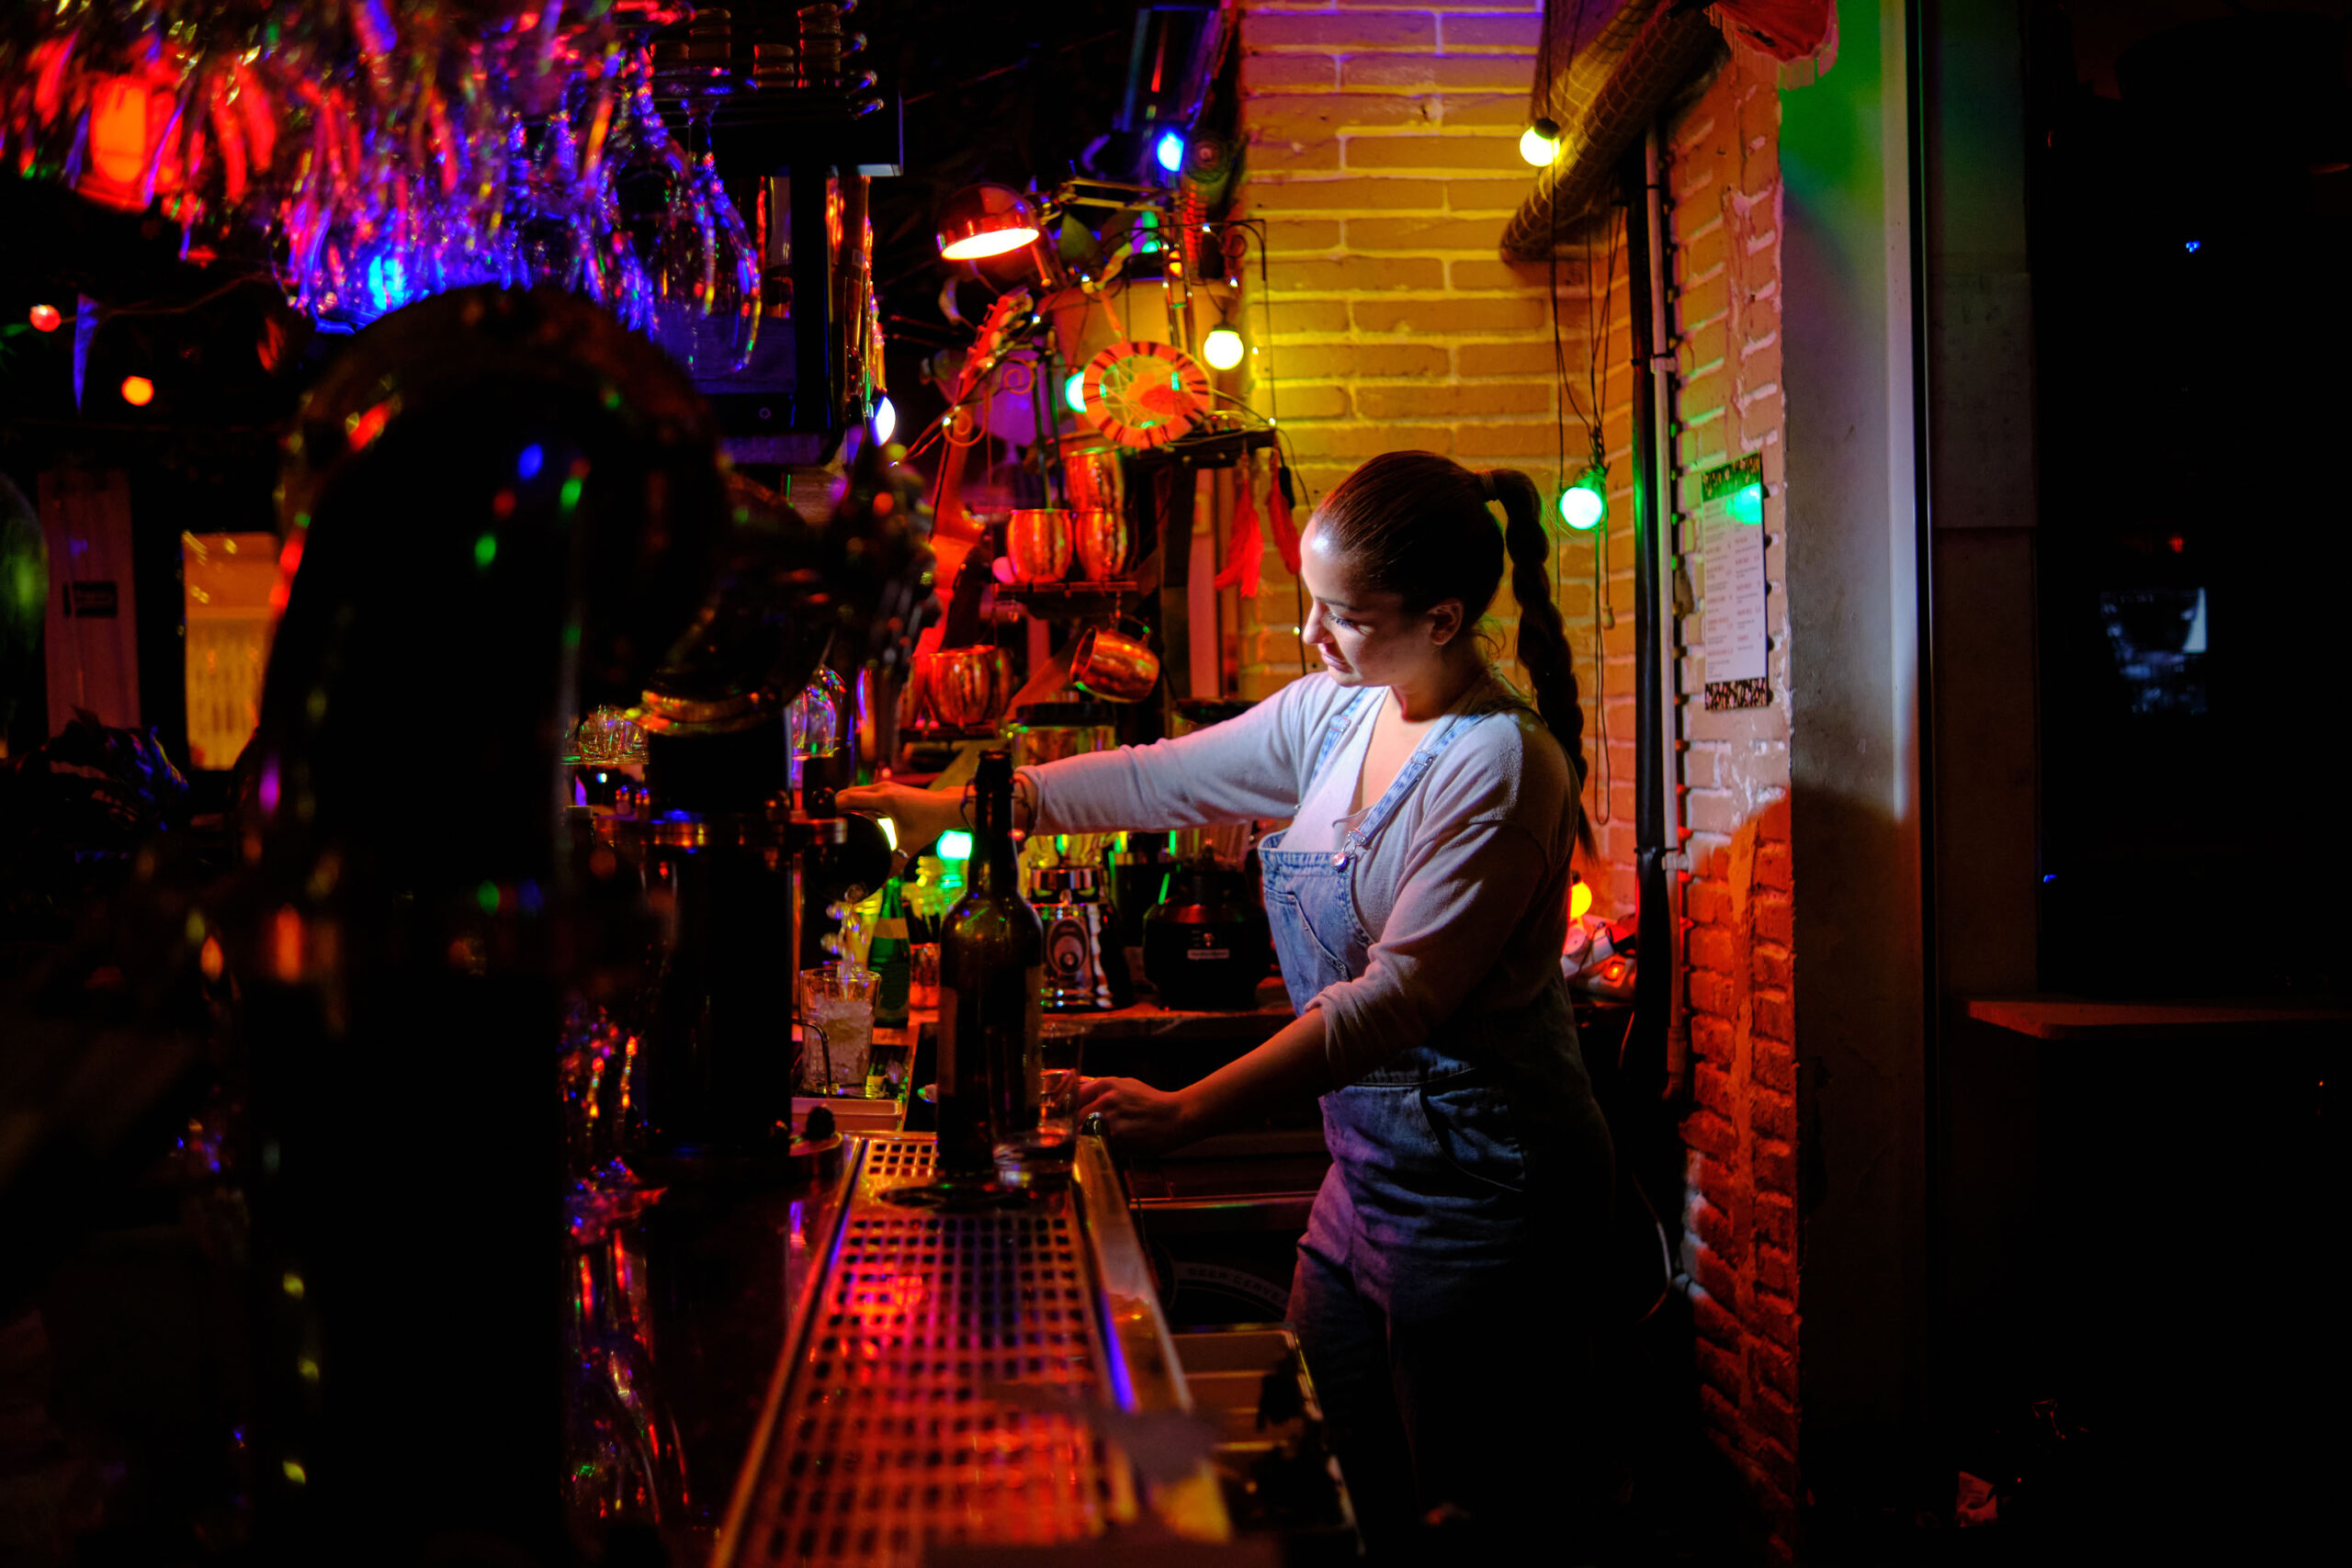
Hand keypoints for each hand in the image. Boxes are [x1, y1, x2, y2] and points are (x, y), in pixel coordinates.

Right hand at [833, 781, 966, 866]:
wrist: (947, 807)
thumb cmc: (930, 824)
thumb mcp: (910, 845)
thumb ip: (894, 864)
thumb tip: (880, 881)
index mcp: (884, 799)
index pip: (848, 798)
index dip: (832, 807)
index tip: (820, 819)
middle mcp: (882, 789)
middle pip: (847, 793)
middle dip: (833, 805)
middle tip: (822, 822)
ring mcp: (885, 786)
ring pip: (856, 792)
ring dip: (844, 802)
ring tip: (833, 820)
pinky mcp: (889, 789)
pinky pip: (865, 793)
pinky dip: (856, 802)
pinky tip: (852, 816)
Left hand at [1075, 1076, 1196, 1156]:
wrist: (1177, 1116)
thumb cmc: (1152, 1102)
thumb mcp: (1126, 1085)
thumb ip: (1100, 1088)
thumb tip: (1077, 1088)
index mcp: (1106, 1084)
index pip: (1071, 1096)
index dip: (1064, 1109)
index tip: (1061, 1118)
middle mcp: (1106, 1099)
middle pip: (1072, 1116)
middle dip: (1071, 1127)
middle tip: (1072, 1136)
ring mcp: (1111, 1118)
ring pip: (1081, 1132)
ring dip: (1082, 1139)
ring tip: (1089, 1143)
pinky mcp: (1118, 1137)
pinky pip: (1096, 1144)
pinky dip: (1096, 1148)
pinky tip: (1103, 1148)